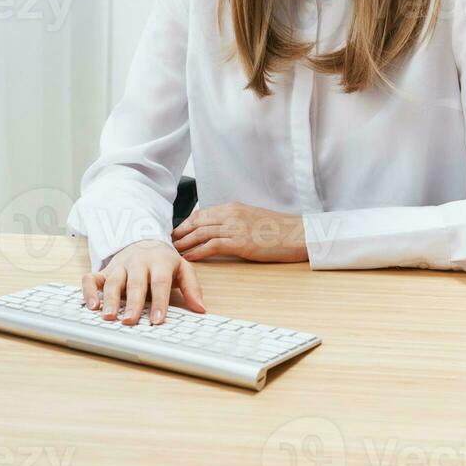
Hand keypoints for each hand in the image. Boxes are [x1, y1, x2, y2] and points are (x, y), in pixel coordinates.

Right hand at [81, 239, 205, 324]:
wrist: (142, 238)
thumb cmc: (163, 260)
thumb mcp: (182, 268)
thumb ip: (191, 287)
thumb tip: (200, 308)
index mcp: (159, 262)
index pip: (159, 282)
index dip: (159, 301)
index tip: (158, 319)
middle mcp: (138, 263)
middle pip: (135, 283)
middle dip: (132, 303)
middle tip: (130, 320)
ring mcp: (119, 266)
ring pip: (112, 281)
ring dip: (109, 299)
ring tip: (108, 317)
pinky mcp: (104, 270)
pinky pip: (92, 278)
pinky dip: (89, 291)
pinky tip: (92, 306)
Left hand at [170, 201, 308, 262]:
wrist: (298, 233)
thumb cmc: (278, 229)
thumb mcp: (252, 218)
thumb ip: (234, 221)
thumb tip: (219, 230)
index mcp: (233, 207)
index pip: (201, 214)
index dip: (185, 223)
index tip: (176, 232)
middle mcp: (231, 214)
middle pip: (197, 222)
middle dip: (180, 233)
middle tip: (167, 243)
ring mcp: (235, 227)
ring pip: (200, 233)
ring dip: (184, 243)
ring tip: (172, 251)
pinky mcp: (240, 242)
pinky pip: (212, 246)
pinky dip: (197, 252)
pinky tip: (188, 258)